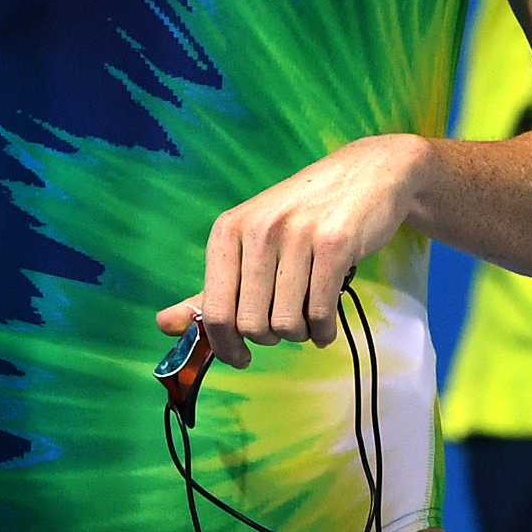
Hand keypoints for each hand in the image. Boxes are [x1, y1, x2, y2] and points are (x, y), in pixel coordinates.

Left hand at [155, 134, 427, 365]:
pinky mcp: (335, 245)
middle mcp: (257, 230)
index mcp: (228, 231)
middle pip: (252, 324)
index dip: (225, 345)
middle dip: (270, 337)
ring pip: (287, 324)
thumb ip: (209, 290)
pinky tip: (325, 324)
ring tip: (308, 315)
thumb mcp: (250, 243)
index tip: (240, 357)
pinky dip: (324, 331)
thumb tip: (164, 325)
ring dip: (300, 333)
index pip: (214, 310)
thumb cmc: (303, 216)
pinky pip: (321, 313)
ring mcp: (297, 235)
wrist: (367, 173)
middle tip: (285, 320)